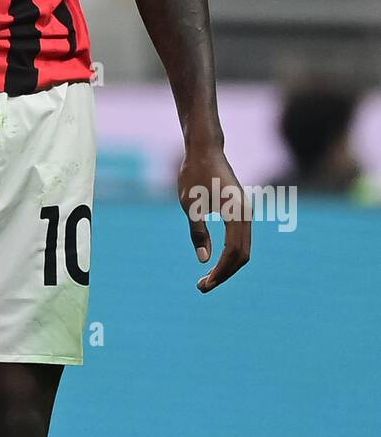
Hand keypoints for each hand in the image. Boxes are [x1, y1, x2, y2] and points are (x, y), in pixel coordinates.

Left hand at [177, 145, 251, 292]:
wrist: (205, 149)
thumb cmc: (195, 173)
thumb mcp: (190, 204)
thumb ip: (198, 231)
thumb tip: (203, 259)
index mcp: (237, 213)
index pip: (233, 252)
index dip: (219, 271)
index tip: (203, 284)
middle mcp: (247, 214)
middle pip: (243, 255)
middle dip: (224, 274)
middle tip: (202, 287)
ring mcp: (246, 213)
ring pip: (243, 249)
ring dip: (227, 267)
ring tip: (206, 279)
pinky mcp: (240, 211)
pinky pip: (240, 240)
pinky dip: (230, 255)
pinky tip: (214, 262)